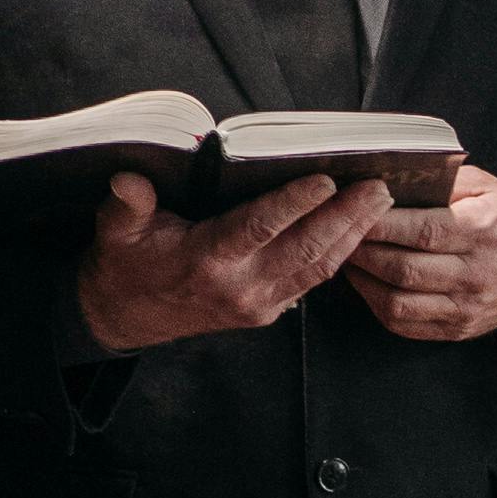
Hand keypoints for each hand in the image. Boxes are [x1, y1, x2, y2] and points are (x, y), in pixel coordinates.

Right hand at [75, 166, 392, 352]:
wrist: (126, 317)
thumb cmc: (126, 264)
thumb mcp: (116, 230)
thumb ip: (127, 204)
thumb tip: (128, 180)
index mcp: (205, 261)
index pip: (258, 228)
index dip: (294, 204)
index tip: (326, 180)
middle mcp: (239, 286)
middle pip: (304, 249)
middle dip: (345, 217)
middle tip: (378, 187)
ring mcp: (258, 303)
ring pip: (317, 268)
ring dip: (352, 235)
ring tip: (380, 202)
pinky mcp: (268, 311)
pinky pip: (312, 282)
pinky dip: (340, 255)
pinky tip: (360, 230)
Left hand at [341, 164, 496, 344]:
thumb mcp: (486, 187)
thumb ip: (441, 182)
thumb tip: (389, 179)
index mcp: (483, 231)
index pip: (421, 231)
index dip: (379, 223)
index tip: (351, 207)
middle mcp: (475, 274)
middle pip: (402, 269)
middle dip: (361, 250)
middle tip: (339, 231)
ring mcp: (466, 307)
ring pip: (397, 302)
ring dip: (363, 280)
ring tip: (349, 256)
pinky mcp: (457, 329)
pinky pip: (404, 323)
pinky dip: (376, 303)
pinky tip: (368, 282)